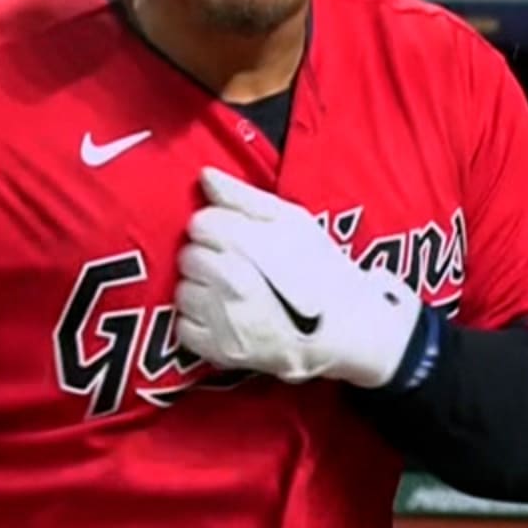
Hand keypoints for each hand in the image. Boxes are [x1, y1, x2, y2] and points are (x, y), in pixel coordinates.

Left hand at [174, 168, 422, 388]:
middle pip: (189, 255)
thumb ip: (244, 196)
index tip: (235, 236)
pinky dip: (199, 322)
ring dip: (202, 289)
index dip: (218, 226)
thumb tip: (206, 176)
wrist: (343, 328)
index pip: (200, 223)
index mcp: (249, 245)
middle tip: (237, 264)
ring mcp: (223, 319)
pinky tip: (224, 316)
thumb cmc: (320, 270)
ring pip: (184, 290)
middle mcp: (231, 282)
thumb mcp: (293, 221)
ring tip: (232, 291)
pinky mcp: (219, 351)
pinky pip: (184, 328)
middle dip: (209, 256)